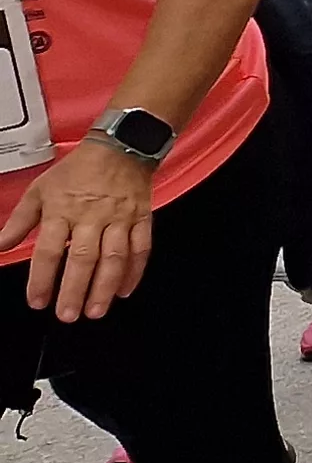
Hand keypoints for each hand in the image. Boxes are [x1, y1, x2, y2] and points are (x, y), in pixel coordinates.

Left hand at [0, 142, 152, 320]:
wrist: (120, 147)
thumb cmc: (77, 170)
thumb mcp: (39, 191)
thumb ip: (19, 222)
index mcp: (62, 210)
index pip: (49, 250)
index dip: (42, 278)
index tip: (36, 301)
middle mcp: (91, 217)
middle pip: (83, 258)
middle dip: (75, 290)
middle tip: (68, 315)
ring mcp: (119, 219)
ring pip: (114, 257)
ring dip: (104, 287)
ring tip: (95, 310)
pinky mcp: (141, 219)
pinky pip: (140, 248)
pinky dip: (135, 271)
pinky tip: (124, 290)